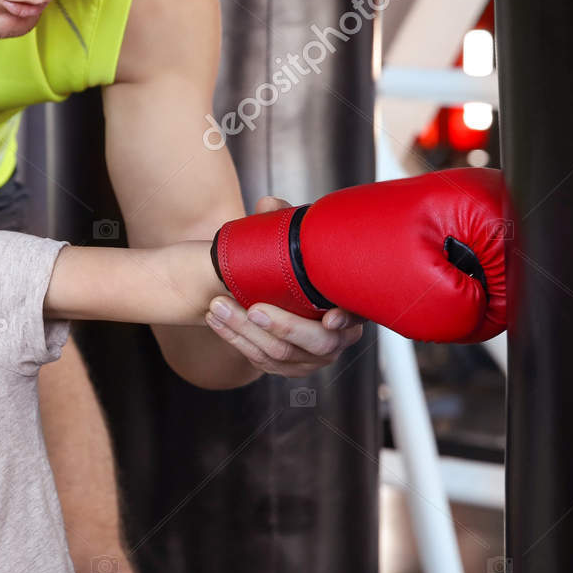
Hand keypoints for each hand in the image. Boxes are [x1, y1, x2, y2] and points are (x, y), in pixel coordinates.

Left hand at [203, 196, 363, 377]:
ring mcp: (312, 358)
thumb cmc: (290, 265)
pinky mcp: (286, 367)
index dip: (346, 320)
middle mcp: (337, 338)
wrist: (272, 294)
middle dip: (284, 327)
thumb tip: (269, 204)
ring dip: (245, 331)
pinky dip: (234, 339)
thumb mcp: (290, 241)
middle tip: (254, 308)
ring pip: (281, 355)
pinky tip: (215, 320)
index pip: (357, 317)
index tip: (329, 317)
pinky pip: (260, 361)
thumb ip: (282, 221)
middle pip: (319, 344)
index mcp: (348, 305)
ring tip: (218, 306)